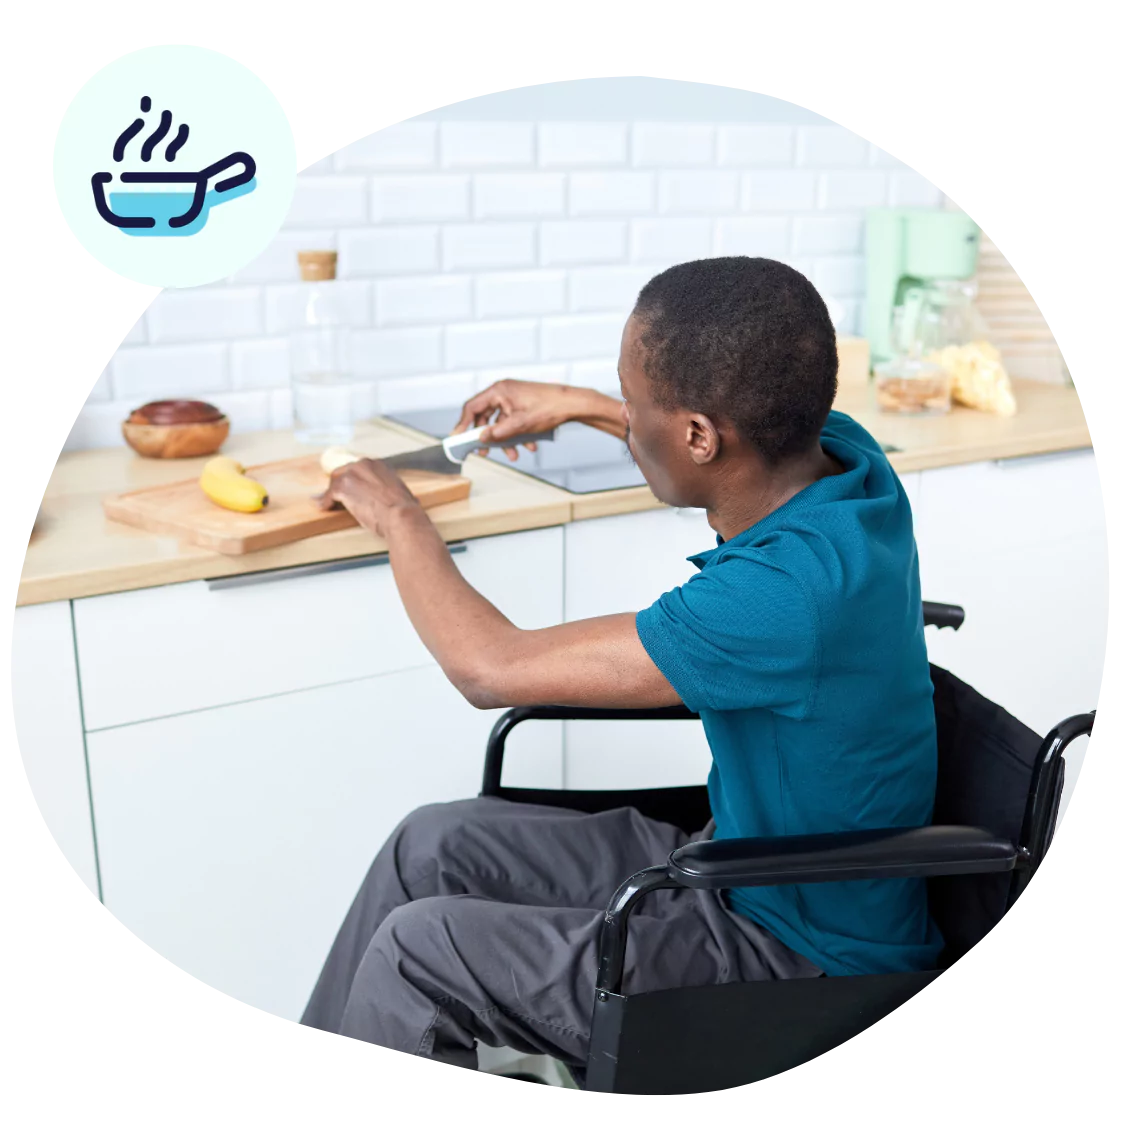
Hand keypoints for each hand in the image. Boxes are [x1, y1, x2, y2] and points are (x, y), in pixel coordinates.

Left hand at [314, 457, 422, 537]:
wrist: (401, 515)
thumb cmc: (405, 510)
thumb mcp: (403, 494)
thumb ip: (396, 493)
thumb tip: (408, 501)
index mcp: (380, 465)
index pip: (360, 469)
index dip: (354, 479)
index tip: (352, 487)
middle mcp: (365, 465)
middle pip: (344, 472)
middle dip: (340, 483)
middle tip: (337, 494)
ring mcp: (352, 474)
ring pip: (336, 482)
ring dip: (331, 493)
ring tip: (328, 502)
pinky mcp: (343, 487)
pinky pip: (329, 494)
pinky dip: (326, 501)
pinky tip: (325, 507)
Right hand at [452, 379, 585, 461]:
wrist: (573, 404)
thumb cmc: (549, 408)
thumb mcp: (519, 425)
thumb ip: (497, 433)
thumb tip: (480, 439)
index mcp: (499, 391)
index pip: (472, 407)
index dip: (463, 423)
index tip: (458, 438)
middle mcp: (504, 392)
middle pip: (486, 416)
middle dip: (488, 437)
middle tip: (486, 452)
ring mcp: (514, 398)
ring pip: (502, 422)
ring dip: (506, 440)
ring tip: (514, 455)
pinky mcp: (524, 405)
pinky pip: (514, 421)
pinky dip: (518, 435)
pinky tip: (530, 446)